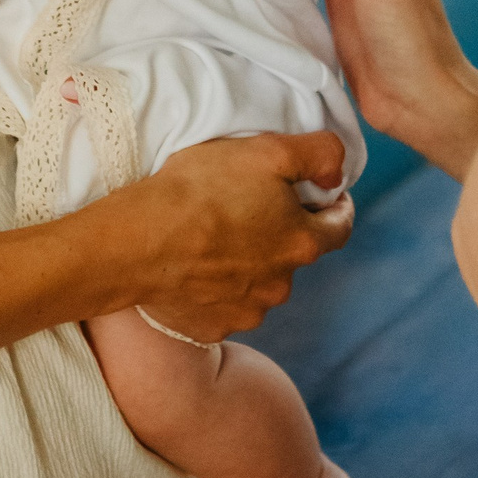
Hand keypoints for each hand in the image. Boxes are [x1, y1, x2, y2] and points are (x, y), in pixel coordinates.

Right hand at [116, 131, 351, 343]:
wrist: (137, 243)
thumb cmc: (199, 191)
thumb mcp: (267, 151)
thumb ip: (318, 155)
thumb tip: (338, 173)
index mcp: (301, 243)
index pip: (340, 227)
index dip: (336, 206)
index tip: (323, 194)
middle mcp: (281, 285)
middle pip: (294, 255)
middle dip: (281, 232)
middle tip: (248, 206)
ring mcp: (246, 312)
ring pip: (260, 283)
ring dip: (248, 263)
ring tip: (213, 237)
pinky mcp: (212, 327)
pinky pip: (223, 306)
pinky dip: (216, 289)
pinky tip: (193, 267)